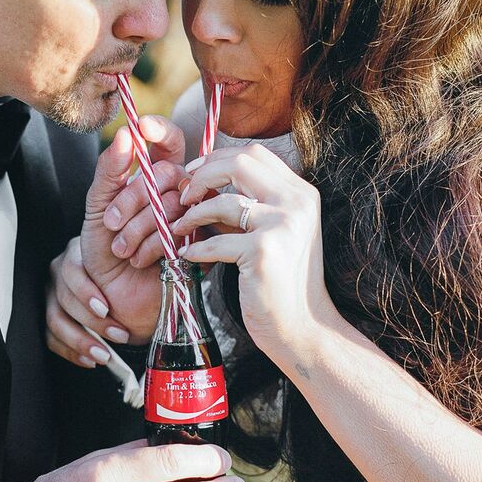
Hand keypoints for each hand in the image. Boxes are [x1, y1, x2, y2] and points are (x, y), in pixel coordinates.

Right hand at [46, 237, 131, 366]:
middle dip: (91, 322)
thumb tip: (155, 267)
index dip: (86, 291)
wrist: (124, 281)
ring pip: (55, 320)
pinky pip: (51, 337)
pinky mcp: (51, 316)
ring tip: (105, 355)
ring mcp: (52, 295)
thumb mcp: (132, 258)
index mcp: (76, 253)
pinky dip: (70, 351)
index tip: (106, 309)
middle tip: (120, 335)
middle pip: (63, 299)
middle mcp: (59, 272)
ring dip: (80, 341)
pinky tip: (90, 360)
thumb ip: (136, 257)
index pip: (71, 270)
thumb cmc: (128, 268)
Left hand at [79, 116, 186, 340]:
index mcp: (156, 176)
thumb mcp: (98, 207)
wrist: (112, 295)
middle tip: (110, 222)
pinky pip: (182, 231)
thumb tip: (126, 133)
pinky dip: (153, 246)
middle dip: (133, 197)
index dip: (160, 129)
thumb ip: (110, 171)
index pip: (170, 141)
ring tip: (121, 248)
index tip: (141, 125)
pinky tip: (140, 260)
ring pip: (174, 203)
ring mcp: (193, 218)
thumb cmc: (105, 250)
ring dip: (138, 227)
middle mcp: (179, 192)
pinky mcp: (202, 245)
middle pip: (168, 173)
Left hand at [171, 144, 337, 362]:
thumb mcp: (276, 232)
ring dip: (192, 215)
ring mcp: (282, 225)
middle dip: (203, 175)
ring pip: (222, 202)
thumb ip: (253, 204)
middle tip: (183, 195)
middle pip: (239, 164)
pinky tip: (187, 255)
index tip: (194, 174)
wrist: (304, 327)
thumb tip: (206, 181)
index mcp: (301, 193)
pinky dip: (196, 249)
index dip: (218, 158)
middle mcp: (296, 203)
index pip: (254, 154)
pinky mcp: (264, 252)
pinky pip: (216, 242)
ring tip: (178, 228)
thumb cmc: (283, 281)